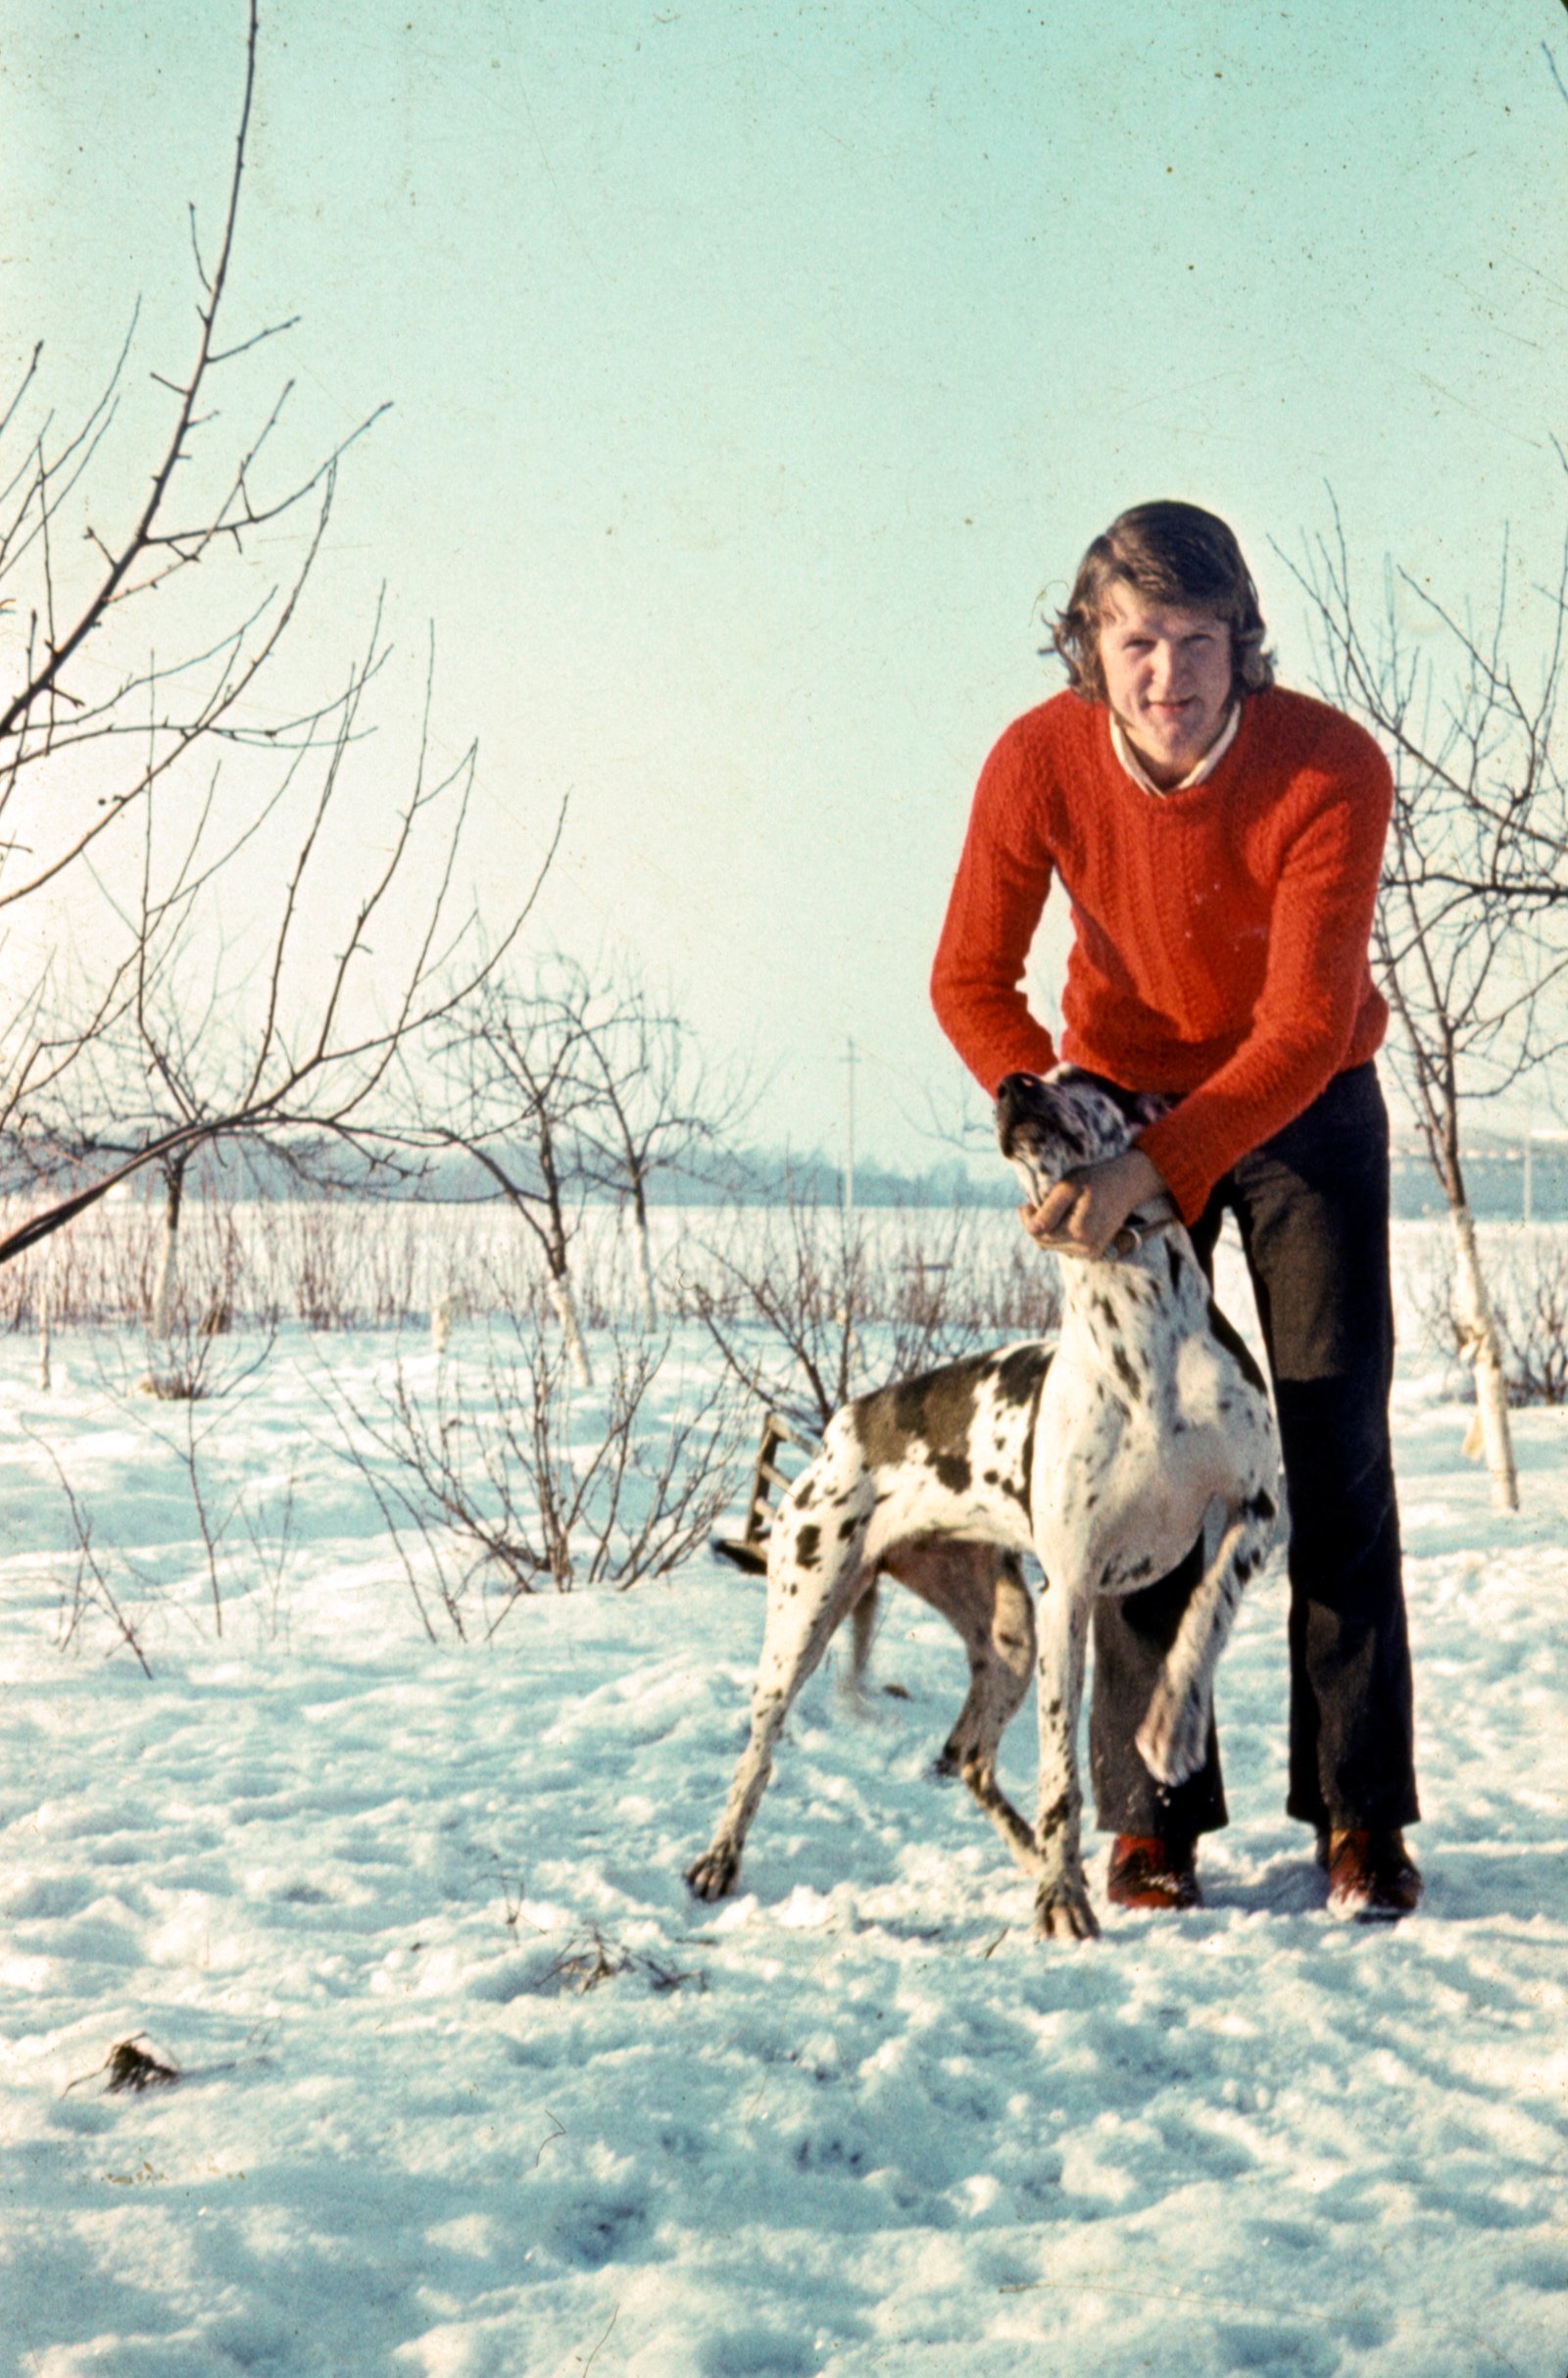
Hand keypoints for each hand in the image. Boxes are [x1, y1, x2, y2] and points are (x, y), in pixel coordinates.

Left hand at [1020, 1146, 1166, 1262]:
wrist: (1127, 1183)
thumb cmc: (1095, 1180)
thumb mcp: (1068, 1188)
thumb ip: (1049, 1210)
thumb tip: (1032, 1230)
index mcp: (1079, 1232)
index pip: (1038, 1234)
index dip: (1027, 1217)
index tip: (1027, 1201)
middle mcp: (1087, 1248)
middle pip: (1045, 1243)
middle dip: (1037, 1224)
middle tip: (1038, 1203)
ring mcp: (1092, 1253)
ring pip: (1054, 1246)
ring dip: (1050, 1230)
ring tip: (1056, 1209)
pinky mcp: (1095, 1252)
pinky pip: (1067, 1247)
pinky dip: (1061, 1234)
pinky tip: (1068, 1218)